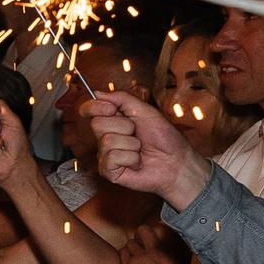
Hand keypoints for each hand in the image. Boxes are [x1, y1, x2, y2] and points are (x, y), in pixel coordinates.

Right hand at [91, 91, 211, 206]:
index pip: (88, 109)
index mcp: (112, 120)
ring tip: (140, 149)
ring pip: (107, 141)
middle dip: (124, 126)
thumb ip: (122, 99)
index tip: (111, 109)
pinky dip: (131, 158)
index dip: (95, 107)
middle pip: (96, 124)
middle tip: (136, 133)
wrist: (176, 161)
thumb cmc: (163, 137)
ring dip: (132, 144)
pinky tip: (137, 162)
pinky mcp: (108, 171)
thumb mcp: (145, 111)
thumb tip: (97, 93)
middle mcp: (105, 136)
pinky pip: (112, 158)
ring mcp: (105, 154)